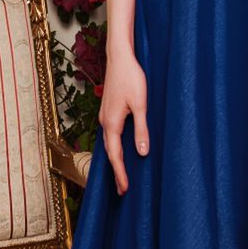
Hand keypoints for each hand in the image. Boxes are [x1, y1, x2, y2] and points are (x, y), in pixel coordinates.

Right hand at [98, 49, 149, 194]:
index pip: (115, 155)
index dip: (121, 173)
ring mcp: (105, 116)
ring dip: (115, 160)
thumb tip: (141, 152)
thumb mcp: (141, 105)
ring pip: (109, 144)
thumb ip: (141, 129)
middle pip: (110, 153)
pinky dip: (114, 148)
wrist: (119, 57)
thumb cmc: (131, 78)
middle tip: (122, 191)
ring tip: (122, 175)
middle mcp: (105, 122)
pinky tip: (120, 150)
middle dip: (116, 172)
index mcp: (112, 123)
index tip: (125, 189)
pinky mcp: (108, 111)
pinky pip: (110, 136)